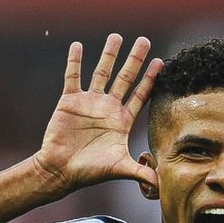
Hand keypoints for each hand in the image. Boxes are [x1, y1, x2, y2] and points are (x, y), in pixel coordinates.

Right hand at [33, 34, 162, 193]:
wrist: (60, 170)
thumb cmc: (90, 172)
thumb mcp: (120, 169)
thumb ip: (142, 172)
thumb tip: (163, 185)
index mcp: (122, 121)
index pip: (140, 95)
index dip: (151, 79)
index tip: (161, 63)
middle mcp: (107, 108)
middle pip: (125, 78)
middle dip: (135, 60)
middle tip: (144, 41)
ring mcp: (89, 102)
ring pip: (101, 72)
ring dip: (109, 55)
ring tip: (117, 36)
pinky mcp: (69, 101)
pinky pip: (73, 76)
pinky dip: (75, 61)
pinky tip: (78, 45)